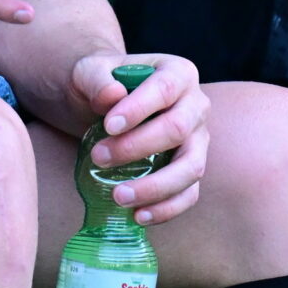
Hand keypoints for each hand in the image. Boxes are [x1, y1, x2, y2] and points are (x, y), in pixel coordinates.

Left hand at [70, 53, 209, 226]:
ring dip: (156, 186)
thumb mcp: (89, 72)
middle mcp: (196, 105)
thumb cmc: (99, 85)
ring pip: (191, 167)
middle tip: (100, 157)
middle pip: (178, 129)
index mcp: (178, 73)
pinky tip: (138, 216)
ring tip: (119, 196)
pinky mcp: (191, 170)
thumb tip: (112, 96)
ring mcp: (198, 140)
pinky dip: (167, 208)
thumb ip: (97, 79)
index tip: (108, 126)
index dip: (140, 108)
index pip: (165, 89)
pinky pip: (189, 194)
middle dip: (138, 147)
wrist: (103, 107)